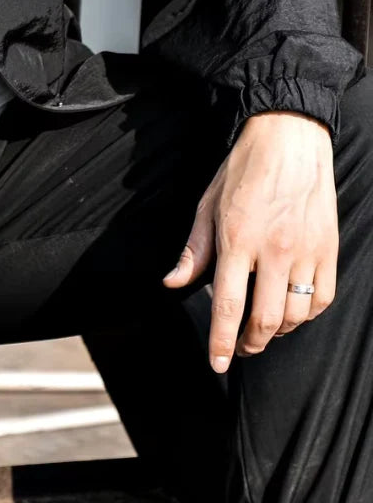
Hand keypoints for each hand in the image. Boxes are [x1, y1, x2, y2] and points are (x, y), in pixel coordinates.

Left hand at [163, 111, 337, 373]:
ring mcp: (307, 251)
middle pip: (265, 319)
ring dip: (277, 331)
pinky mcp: (328, 248)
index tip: (217, 363)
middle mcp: (275, 250)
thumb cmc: (242, 171)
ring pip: (296, 313)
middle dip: (250, 344)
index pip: (229, 305)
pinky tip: (290, 311)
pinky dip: (306, 314)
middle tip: (239, 349)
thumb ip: (193, 251)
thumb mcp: (206, 206)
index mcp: (238, 240)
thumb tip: (172, 283)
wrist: (290, 139)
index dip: (222, 341)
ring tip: (262, 330)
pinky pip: (322, 297)